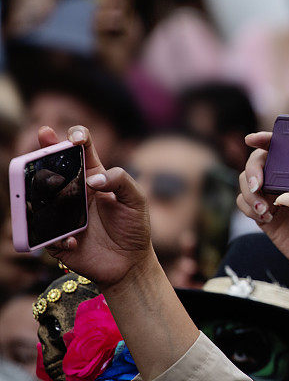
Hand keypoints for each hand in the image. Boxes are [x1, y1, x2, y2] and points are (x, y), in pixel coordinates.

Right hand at [39, 126, 152, 289]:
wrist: (130, 263)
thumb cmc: (134, 228)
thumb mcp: (137, 200)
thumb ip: (121, 180)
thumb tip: (92, 179)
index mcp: (94, 179)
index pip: (82, 151)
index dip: (76, 137)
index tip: (74, 137)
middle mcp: (75, 192)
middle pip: (54, 167)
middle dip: (45, 151)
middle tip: (42, 137)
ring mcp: (63, 214)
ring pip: (41, 196)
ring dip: (39, 188)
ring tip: (48, 185)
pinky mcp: (57, 237)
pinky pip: (45, 232)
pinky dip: (56, 234)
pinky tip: (74, 240)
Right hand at [237, 133, 288, 270]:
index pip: (276, 146)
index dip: (262, 138)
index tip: (252, 139)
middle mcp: (279, 178)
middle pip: (255, 162)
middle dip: (253, 171)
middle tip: (259, 185)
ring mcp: (267, 195)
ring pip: (245, 182)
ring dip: (250, 194)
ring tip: (264, 209)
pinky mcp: (259, 213)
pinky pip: (242, 204)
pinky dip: (249, 208)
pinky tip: (266, 217)